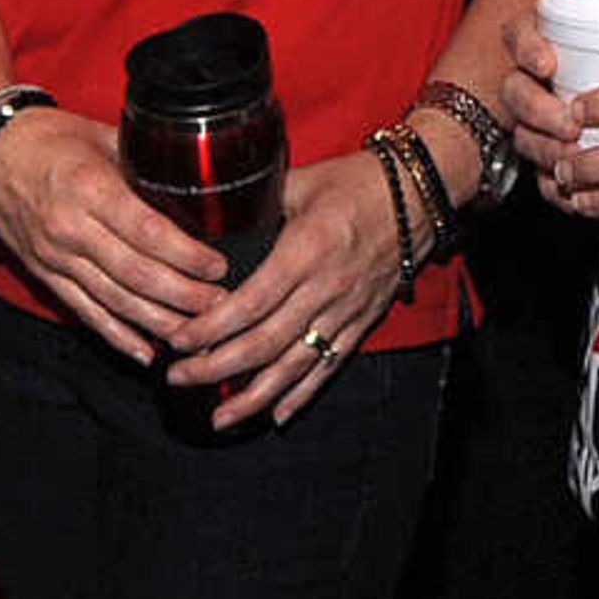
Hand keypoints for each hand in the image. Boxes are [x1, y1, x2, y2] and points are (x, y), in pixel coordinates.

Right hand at [0, 105, 233, 363]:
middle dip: (183, 296)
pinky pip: (86, 312)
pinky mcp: (47, 276)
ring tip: (198, 332)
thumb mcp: (101, 136)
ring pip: (114, 301)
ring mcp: (56, 258)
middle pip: (135, 274)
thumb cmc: (49, 140)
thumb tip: (197, 175)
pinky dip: (118, 336)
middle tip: (222, 305)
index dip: (185, 255)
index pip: (146, 232)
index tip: (218, 266)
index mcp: (89, 189)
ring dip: (158, 321)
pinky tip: (147, 352)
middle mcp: (71, 229)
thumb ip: (144, 161)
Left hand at [168, 152, 414, 430]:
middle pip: (264, 343)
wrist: (421, 192)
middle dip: (216, 367)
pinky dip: (302, 394)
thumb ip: (256, 201)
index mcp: (306, 251)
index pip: (249, 303)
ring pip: (294, 366)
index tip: (177, 340)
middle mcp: (325, 288)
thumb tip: (210, 207)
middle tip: (179, 378)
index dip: (209, 328)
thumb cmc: (359, 181)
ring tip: (221, 417)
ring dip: (254, 396)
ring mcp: (346, 310)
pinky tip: (276, 414)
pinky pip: (329, 365)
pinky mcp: (363, 321)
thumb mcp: (300, 181)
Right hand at [499, 12, 582, 180]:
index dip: (529, 49)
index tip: (548, 63)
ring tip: (573, 159)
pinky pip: (531, 169)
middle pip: (516, 89)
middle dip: (539, 110)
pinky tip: (568, 190)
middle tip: (570, 124)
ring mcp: (531, 116)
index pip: (520, 34)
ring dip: (544, 148)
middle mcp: (531, 76)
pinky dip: (549, 183)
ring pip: (521, 132)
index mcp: (544, 39)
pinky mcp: (540, 151)